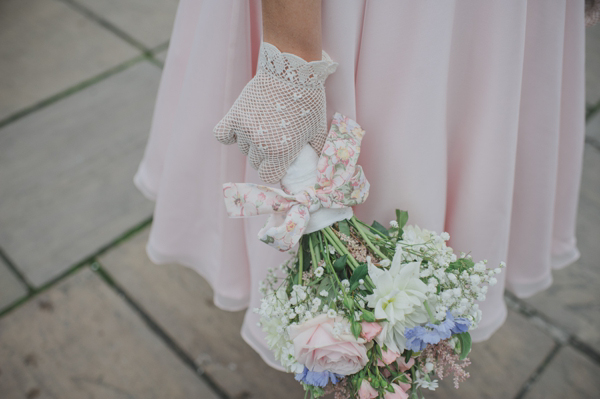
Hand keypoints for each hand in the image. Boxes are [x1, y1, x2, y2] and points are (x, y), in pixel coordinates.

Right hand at [213, 41, 337, 182]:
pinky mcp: (234, 115)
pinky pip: (222, 135)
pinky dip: (230, 134)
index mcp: (281, 152)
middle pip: (256, 163)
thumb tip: (315, 168)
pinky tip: (240, 128)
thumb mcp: (317, 130)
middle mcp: (261, 144)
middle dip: (265, 156)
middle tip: (276, 138)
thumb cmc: (308, 101)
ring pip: (243, 149)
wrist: (292, 70)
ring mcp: (245, 130)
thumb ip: (315, 152)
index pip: (269, 176)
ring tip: (265, 125)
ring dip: (251, 142)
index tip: (281, 160)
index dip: (276, 169)